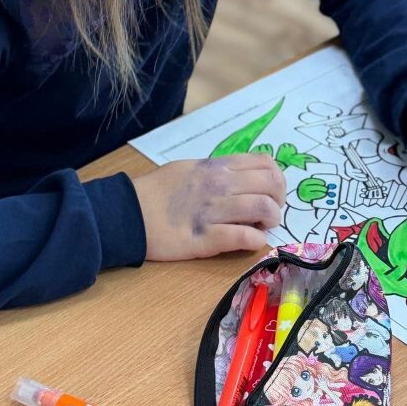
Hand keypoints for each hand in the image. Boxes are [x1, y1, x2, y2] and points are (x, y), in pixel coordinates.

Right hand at [132, 154, 285, 261]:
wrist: (127, 213)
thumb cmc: (156, 191)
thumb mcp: (189, 169)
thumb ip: (217, 172)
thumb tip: (241, 179)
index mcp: (216, 166)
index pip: (265, 163)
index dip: (277, 178)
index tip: (272, 191)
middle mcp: (220, 185)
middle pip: (271, 185)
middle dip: (279, 200)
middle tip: (271, 213)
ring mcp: (214, 211)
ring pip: (264, 209)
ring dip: (271, 221)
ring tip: (262, 227)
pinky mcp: (207, 239)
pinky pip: (246, 238)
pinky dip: (256, 241)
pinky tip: (251, 242)